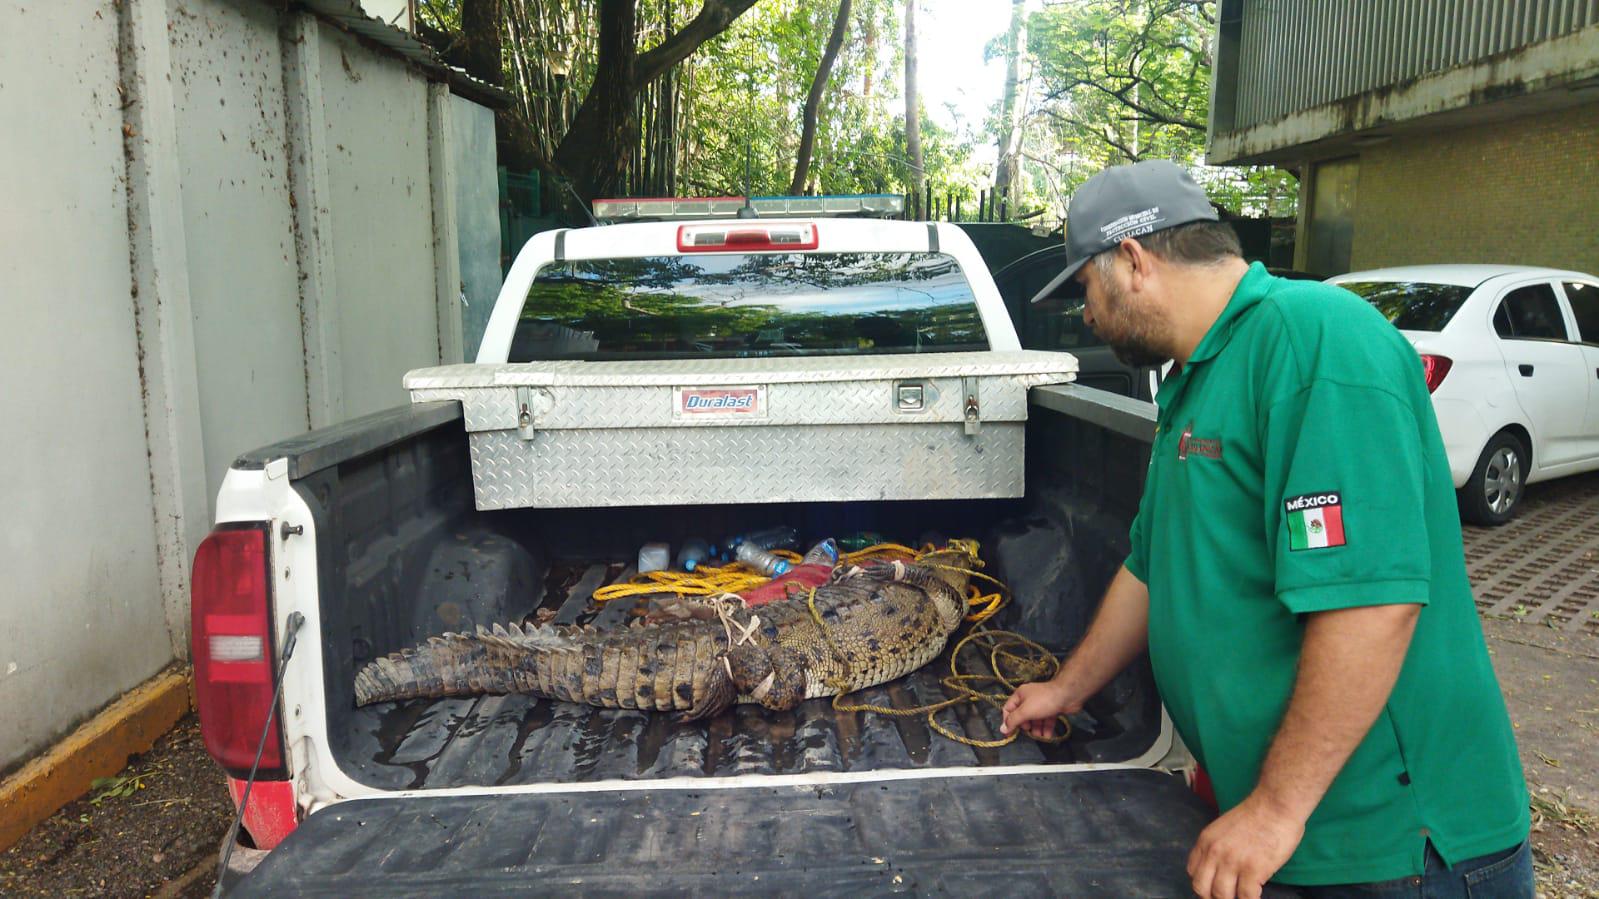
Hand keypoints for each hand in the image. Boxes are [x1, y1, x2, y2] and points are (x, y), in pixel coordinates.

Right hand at [999, 679, 1080, 738]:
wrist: (1068, 695)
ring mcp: (1041, 704)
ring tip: (1040, 736)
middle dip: (1025, 726)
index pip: (1008, 709)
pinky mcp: (1052, 709)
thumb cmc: (1043, 701)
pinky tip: (1047, 736)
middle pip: (1022, 716)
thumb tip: (1002, 729)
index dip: (1008, 721)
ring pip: (1035, 720)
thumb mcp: (1025, 711)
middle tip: (1028, 731)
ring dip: (1036, 729)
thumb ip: (1013, 720)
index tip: (1010, 733)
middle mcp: (1029, 699)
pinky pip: (1045, 720)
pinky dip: (1046, 728)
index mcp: (1020, 695)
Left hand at [1186, 792, 1304, 898]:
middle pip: (1202, 888)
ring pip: (1222, 896)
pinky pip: (1246, 897)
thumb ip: (1217, 847)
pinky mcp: (1253, 870)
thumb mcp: (1223, 828)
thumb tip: (1219, 869)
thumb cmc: (1256, 815)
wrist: (1275, 805)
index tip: (1212, 889)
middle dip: (1212, 897)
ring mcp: (1232, 862)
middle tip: (1226, 897)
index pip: (1193, 872)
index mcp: (1205, 842)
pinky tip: (1256, 897)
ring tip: (1240, 897)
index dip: (1203, 885)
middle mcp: (1214, 853)